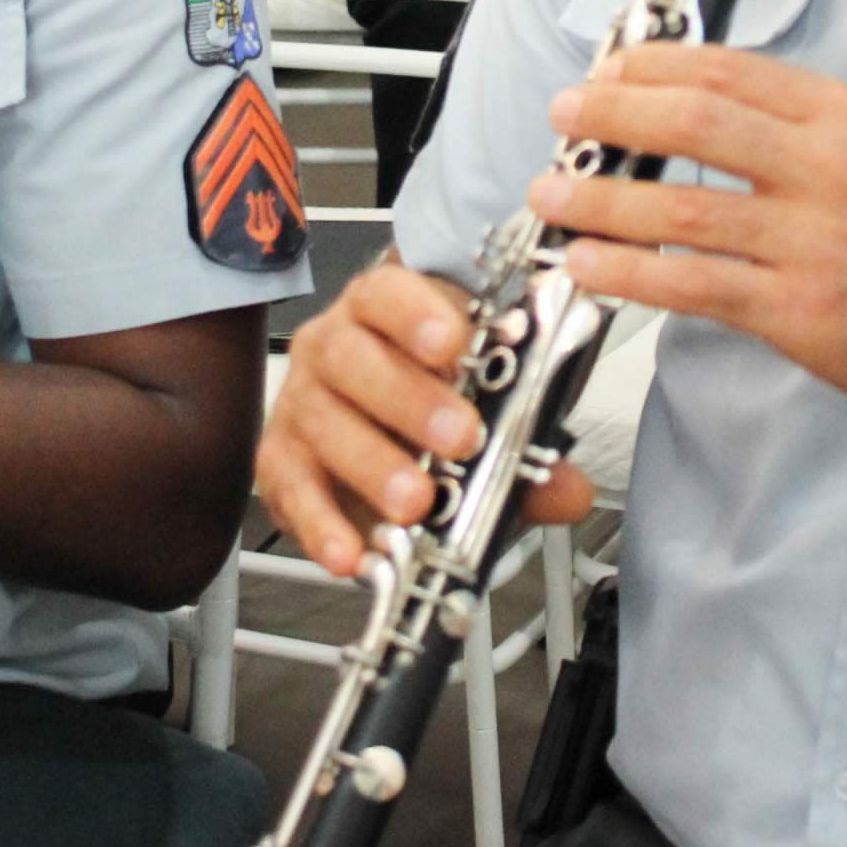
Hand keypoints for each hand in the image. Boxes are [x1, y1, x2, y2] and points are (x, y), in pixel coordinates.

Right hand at [255, 260, 594, 578]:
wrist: (367, 447)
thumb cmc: (426, 413)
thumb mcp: (486, 422)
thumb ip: (527, 454)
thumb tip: (567, 489)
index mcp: (385, 316)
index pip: (389, 294)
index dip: (418, 313)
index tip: (455, 343)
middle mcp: (334, 349)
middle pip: (354, 357)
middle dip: (409, 398)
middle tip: (460, 437)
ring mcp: (302, 403)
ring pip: (322, 421)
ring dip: (372, 464)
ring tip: (416, 503)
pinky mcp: (279, 462)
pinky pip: (292, 490)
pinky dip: (323, 525)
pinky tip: (355, 553)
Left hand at [535, 43, 846, 421]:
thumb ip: (809, 125)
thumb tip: (712, 105)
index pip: (730, 70)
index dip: (652, 65)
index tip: (606, 72)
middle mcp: (832, 170)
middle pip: (695, 122)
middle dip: (611, 115)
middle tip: (564, 116)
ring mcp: (817, 244)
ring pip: (681, 208)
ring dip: (601, 199)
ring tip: (552, 195)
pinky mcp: (805, 315)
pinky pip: (697, 287)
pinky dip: (631, 273)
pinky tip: (591, 266)